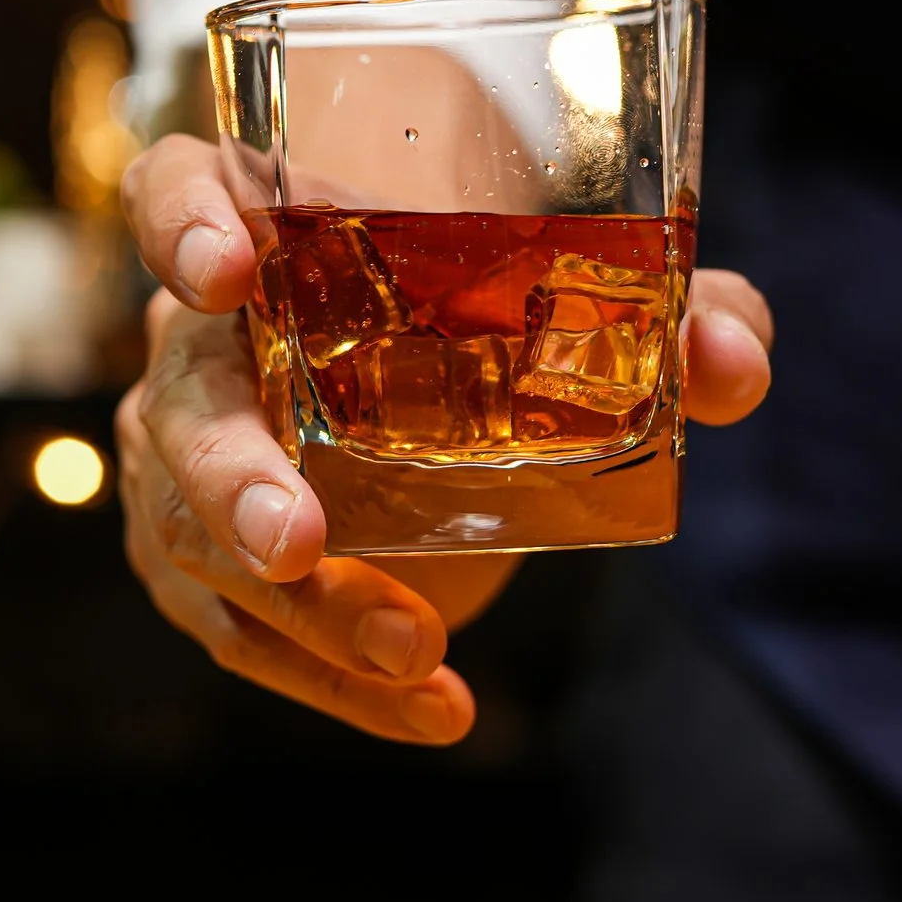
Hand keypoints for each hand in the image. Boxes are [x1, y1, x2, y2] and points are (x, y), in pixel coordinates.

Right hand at [115, 134, 774, 744]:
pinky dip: (335, 680)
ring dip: (304, 610)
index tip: (226, 272)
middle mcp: (196, 340)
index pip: (171, 192)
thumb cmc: (478, 312)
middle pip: (177, 402)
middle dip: (229, 479)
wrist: (434, 401)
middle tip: (300, 542)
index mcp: (259, 227)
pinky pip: (243, 631)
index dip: (180, 227)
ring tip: (415, 651)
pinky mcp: (204, 559)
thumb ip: (664, 311)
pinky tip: (431, 708)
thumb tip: (730, 356)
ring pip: (194, 540)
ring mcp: (183, 456)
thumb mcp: (577, 298)